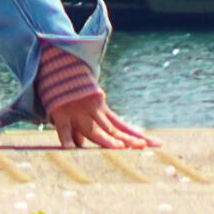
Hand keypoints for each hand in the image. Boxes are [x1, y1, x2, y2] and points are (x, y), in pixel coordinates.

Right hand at [32, 50, 159, 153]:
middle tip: (142, 146)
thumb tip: (81, 145)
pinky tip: (73, 150)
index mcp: (101, 110)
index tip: (157, 144)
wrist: (55, 63)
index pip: (123, 126)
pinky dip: (67, 140)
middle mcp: (93, 112)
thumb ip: (84, 128)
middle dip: (127, 139)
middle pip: (112, 129)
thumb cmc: (70, 92)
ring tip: (119, 148)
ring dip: (106, 139)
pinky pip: (64, 130)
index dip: (138, 136)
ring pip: (93, 130)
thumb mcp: (82, 111)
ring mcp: (77, 114)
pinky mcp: (60, 114)